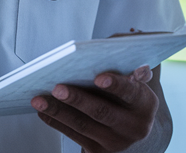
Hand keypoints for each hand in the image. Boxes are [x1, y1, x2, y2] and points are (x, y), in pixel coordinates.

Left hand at [31, 65, 158, 152]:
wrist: (133, 134)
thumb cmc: (128, 98)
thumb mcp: (135, 82)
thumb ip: (126, 65)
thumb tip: (114, 43)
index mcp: (146, 104)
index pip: (131, 92)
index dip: (116, 85)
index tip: (99, 77)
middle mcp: (134, 127)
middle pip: (102, 112)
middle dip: (78, 99)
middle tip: (57, 87)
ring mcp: (116, 142)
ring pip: (83, 126)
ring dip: (58, 111)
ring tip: (39, 99)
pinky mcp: (98, 151)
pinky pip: (74, 136)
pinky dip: (56, 122)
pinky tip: (43, 111)